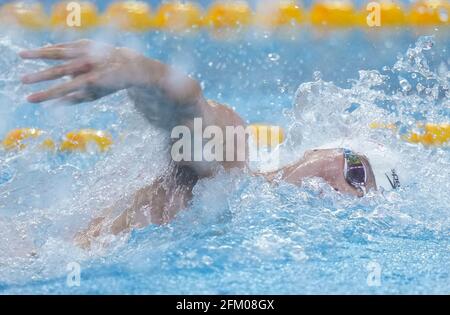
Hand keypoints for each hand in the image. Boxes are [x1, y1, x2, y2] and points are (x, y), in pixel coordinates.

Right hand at [20, 39, 143, 103]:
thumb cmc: (108, 84)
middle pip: (59, 70)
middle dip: (40, 75)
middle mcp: (89, 65)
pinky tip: (40, 50)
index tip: (30, 99)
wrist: (128, 65)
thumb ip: (75, 99)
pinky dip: (53, 48)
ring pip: (60, 52)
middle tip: (22, 80)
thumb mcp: (95, 95)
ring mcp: (87, 52)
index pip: (64, 89)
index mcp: (92, 81)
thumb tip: (53, 103)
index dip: (46, 94)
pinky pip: (66, 45)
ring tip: (22, 55)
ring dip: (39, 53)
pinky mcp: (86, 43)